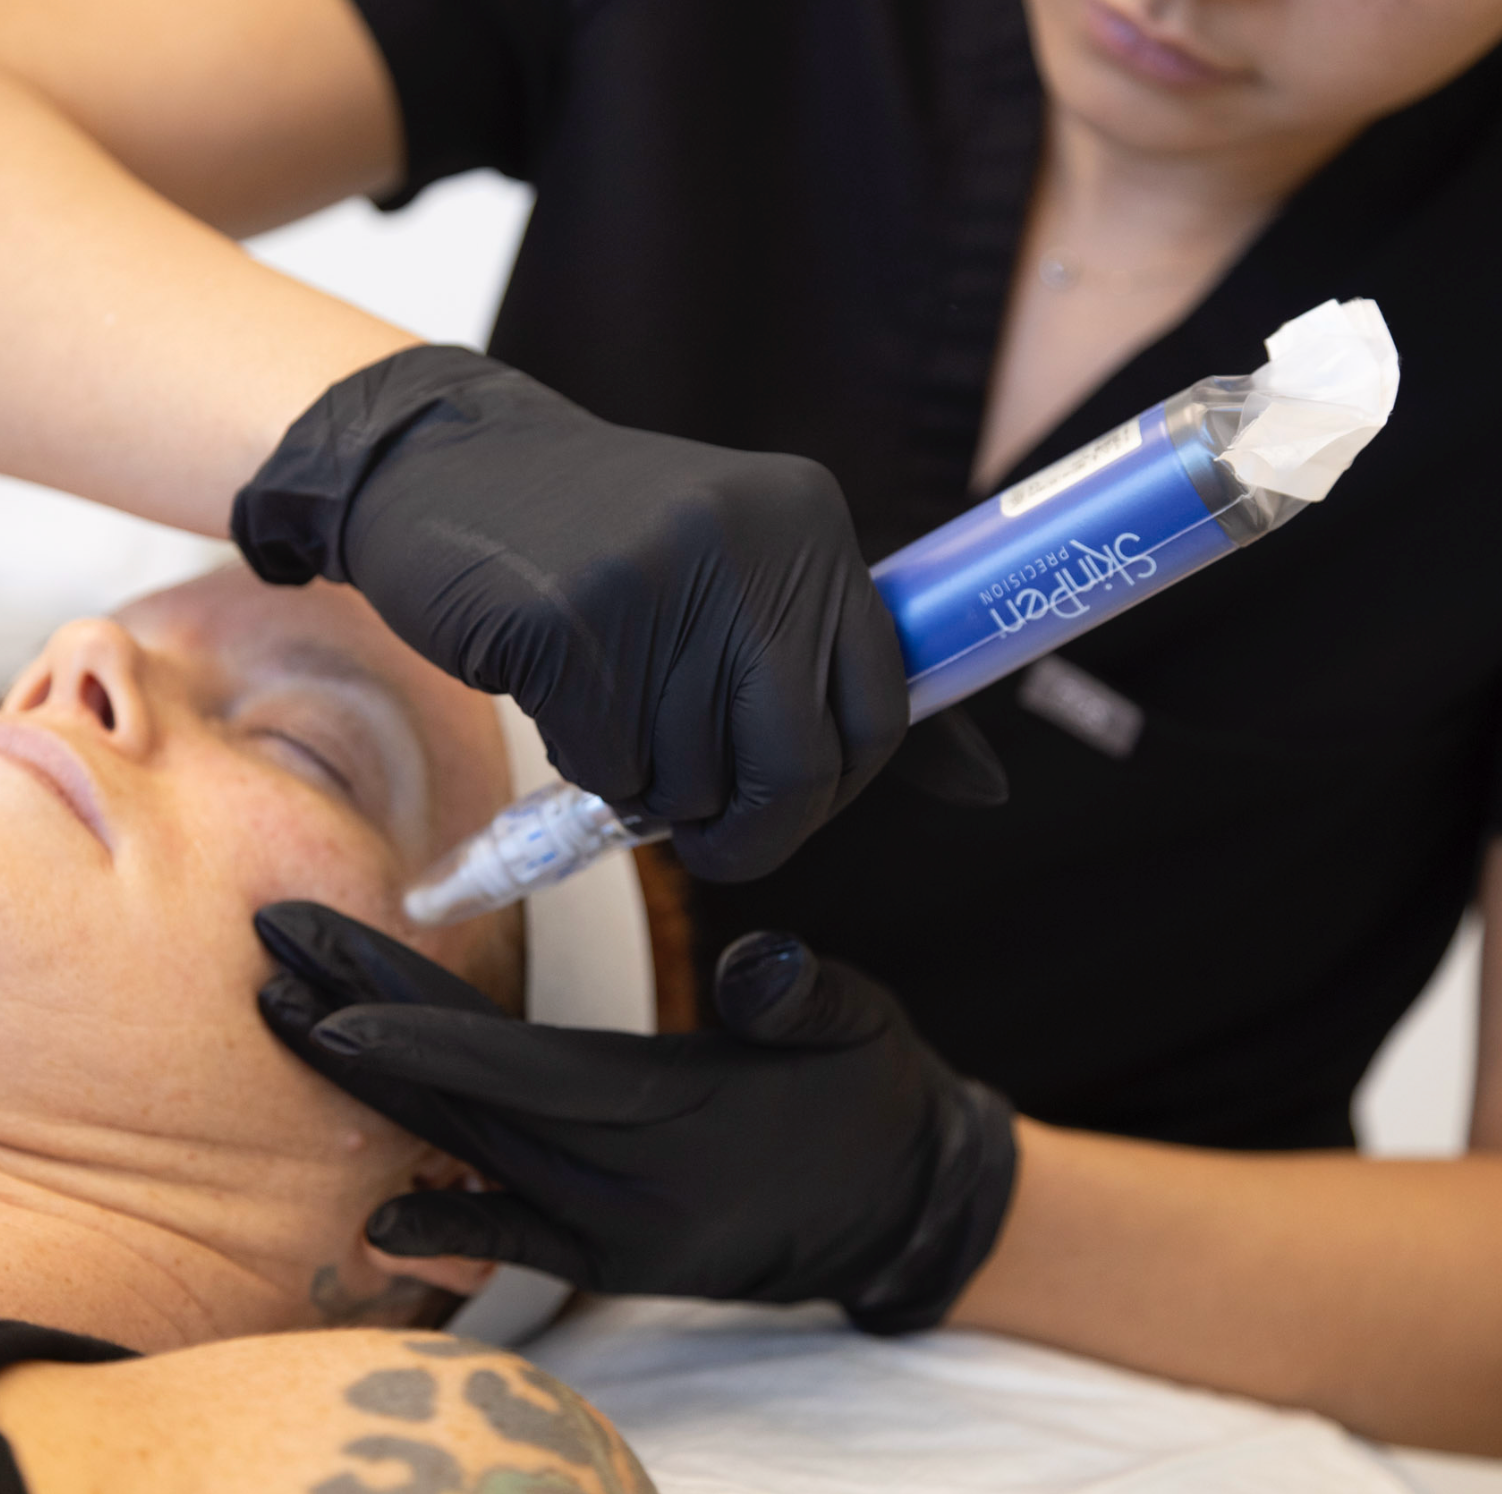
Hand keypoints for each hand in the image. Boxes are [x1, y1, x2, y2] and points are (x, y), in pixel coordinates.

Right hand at [231, 346, 909, 879]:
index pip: (883, 706)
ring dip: (648, 781)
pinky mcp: (571, 620)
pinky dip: (585, 763)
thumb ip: (826, 668)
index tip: (787, 803)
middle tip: (702, 830)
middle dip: (750, 828)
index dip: (838, 785)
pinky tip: (557, 687)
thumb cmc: (600, 543)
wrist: (442, 464)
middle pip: (799, 766)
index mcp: (811, 525)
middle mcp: (754, 542)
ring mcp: (662, 577)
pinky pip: (610, 767)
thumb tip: (985, 786)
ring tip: (607, 699)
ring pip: (693, 780)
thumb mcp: (734, 571)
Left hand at [255, 901, 1016, 1333]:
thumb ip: (799, 992)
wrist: (899, 1204)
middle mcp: (624, 1181)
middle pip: (466, 1100)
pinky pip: (518, 1243)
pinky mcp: (620, 1258)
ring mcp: (616, 1229)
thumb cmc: (871, 1093)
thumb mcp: (855, 1022)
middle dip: (361, 1029)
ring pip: (472, 1155)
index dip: (420, 1039)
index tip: (328, 1002)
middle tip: (273, 959)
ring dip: (378, 1094)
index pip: (522, 1071)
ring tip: (293, 1022)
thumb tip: (753, 965)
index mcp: (672, 1110)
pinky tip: (379, 1223)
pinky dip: (449, 1229)